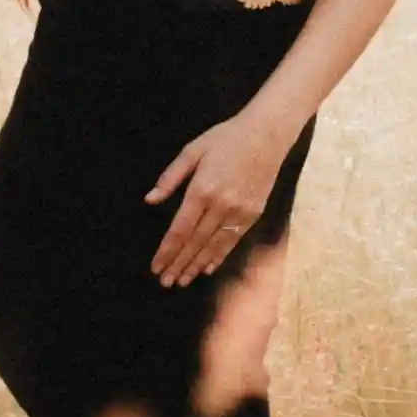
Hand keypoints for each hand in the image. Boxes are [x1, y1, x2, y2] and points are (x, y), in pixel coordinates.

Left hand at [143, 105, 293, 288]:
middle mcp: (220, 204)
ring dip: (196, 265)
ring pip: (213, 246)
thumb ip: (170, 177)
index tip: (156, 267)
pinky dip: (219, 256)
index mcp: (202, 189)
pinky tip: (208, 268)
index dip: (167, 251)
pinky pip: (232, 240)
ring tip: (182, 281)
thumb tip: (150, 200)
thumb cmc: (226, 138)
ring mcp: (239, 211)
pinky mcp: (253, 214)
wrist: (267, 134)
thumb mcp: (193, 150)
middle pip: (195, 242)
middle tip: (165, 282)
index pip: (180, 229)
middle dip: (178, 264)